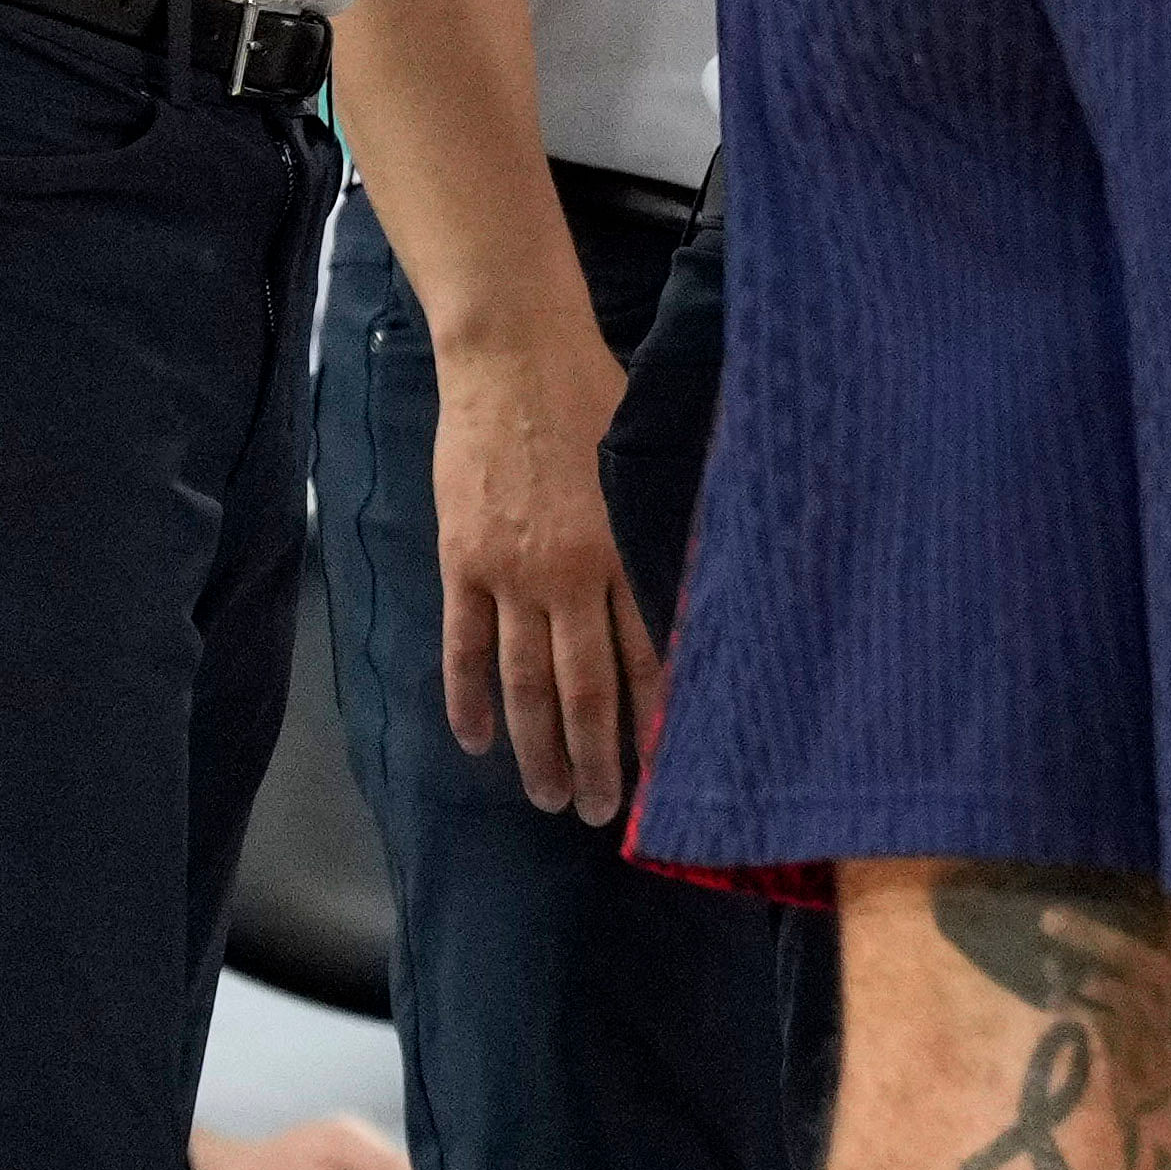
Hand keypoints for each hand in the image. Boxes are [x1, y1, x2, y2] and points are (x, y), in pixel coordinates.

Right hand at [434, 321, 660, 814]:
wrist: (513, 356)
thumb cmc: (598, 393)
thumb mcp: (654, 457)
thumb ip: (671, 521)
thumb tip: (709, 573)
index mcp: (626, 547)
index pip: (649, 655)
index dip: (656, 717)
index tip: (668, 768)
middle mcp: (568, 572)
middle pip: (583, 688)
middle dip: (597, 756)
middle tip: (604, 814)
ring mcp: (507, 572)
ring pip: (522, 682)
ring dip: (535, 747)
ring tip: (550, 797)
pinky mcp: (461, 561)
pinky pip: (463, 646)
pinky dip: (467, 699)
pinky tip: (476, 741)